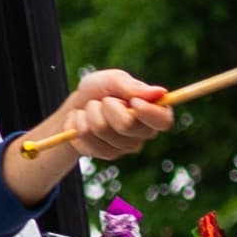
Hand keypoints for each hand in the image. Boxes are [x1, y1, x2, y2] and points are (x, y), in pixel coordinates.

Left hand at [11, 68, 177, 200]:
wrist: (72, 112)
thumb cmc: (94, 94)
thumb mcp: (108, 81)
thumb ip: (130, 86)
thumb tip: (157, 92)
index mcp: (149, 115)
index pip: (164, 119)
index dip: (150, 112)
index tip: (132, 101)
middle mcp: (140, 134)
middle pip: (131, 127)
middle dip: (110, 110)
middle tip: (102, 103)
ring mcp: (122, 148)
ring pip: (108, 134)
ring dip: (91, 118)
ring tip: (88, 112)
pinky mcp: (104, 156)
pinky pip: (92, 144)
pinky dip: (80, 130)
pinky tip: (80, 127)